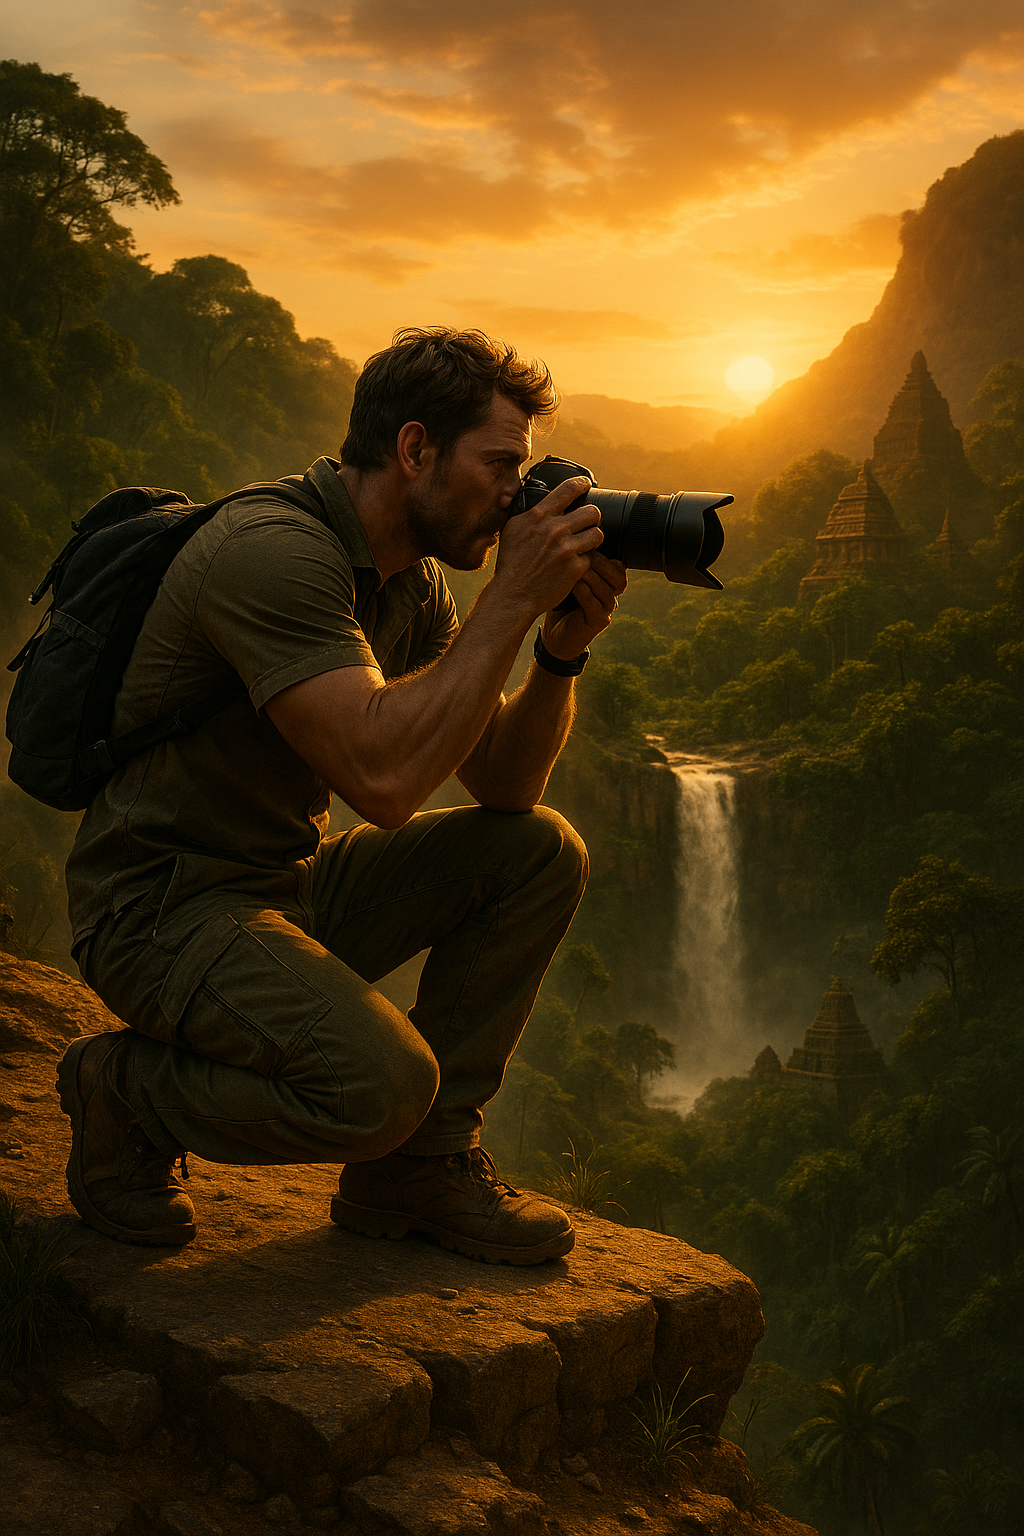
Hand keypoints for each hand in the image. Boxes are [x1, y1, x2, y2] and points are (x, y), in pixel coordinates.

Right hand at [493, 476, 604, 618]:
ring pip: (597, 534)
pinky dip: (585, 562)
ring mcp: (566, 548)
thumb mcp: (513, 529)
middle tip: (588, 525)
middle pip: (592, 512)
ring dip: (593, 540)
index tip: (587, 484)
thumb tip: (541, 499)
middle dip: (592, 518)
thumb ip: (530, 513)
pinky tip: (575, 566)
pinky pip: (591, 557)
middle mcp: (554, 529)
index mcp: (539, 516)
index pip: (568, 489)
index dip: (582, 484)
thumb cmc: (511, 563)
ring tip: (584, 546)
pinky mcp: (575, 568)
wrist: (512, 595)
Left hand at [541, 550, 627, 660]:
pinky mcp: (597, 623)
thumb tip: (568, 535)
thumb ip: (572, 560)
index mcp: (606, 582)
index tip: (585, 542)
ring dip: (591, 577)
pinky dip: (585, 593)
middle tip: (582, 552)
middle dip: (600, 562)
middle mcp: (610, 595)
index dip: (605, 553)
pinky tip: (574, 585)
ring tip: (575, 567)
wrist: (554, 635)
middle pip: (618, 575)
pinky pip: (596, 606)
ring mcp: (605, 610)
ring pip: (608, 590)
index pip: (617, 564)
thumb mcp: (565, 576)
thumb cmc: (559, 601)